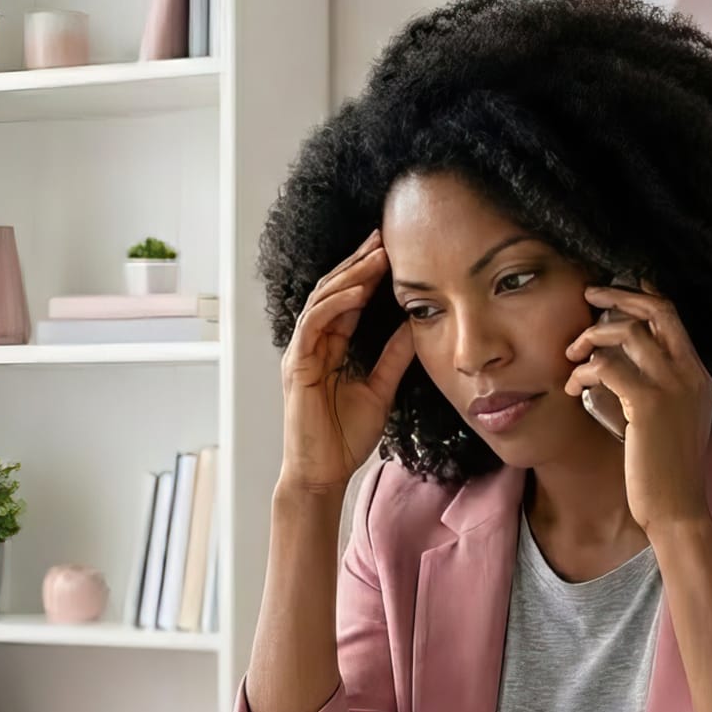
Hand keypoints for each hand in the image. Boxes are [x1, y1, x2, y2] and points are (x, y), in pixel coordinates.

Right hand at [278, 230, 417, 495]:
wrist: (323, 473)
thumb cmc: (345, 437)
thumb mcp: (380, 389)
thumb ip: (393, 357)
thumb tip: (415, 326)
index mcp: (330, 348)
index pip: (347, 301)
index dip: (367, 274)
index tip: (391, 251)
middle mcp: (312, 345)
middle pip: (332, 292)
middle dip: (357, 263)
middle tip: (382, 238)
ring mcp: (301, 353)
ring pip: (321, 301)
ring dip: (349, 277)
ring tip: (375, 257)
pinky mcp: (296, 366)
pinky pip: (313, 324)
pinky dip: (335, 305)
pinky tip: (358, 292)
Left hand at [563, 284, 711, 536]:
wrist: (676, 507)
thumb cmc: (664, 470)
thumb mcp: (666, 420)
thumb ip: (651, 388)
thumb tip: (612, 364)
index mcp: (698, 376)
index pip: (673, 317)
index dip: (643, 295)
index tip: (614, 290)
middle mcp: (690, 374)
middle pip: (657, 309)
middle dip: (619, 295)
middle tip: (589, 295)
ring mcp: (673, 387)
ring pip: (628, 332)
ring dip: (591, 337)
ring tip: (571, 355)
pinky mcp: (649, 404)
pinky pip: (607, 366)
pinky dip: (583, 371)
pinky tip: (572, 387)